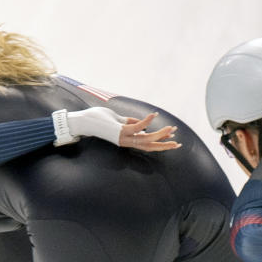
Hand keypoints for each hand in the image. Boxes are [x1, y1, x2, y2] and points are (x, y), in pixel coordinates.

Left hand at [52, 108, 179, 151]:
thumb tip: (142, 123)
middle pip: (149, 146)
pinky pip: (137, 127)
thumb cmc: (98, 119)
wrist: (84, 121)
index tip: (172, 138)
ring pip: (146, 139)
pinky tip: (155, 115)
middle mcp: (126, 141)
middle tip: (178, 143)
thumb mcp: (118, 120)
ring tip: (171, 128)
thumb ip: (130, 122)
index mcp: (126, 139)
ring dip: (160, 134)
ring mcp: (123, 138)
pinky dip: (146, 122)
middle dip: (164, 145)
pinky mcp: (119, 132)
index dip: (159, 141)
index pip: (146, 143)